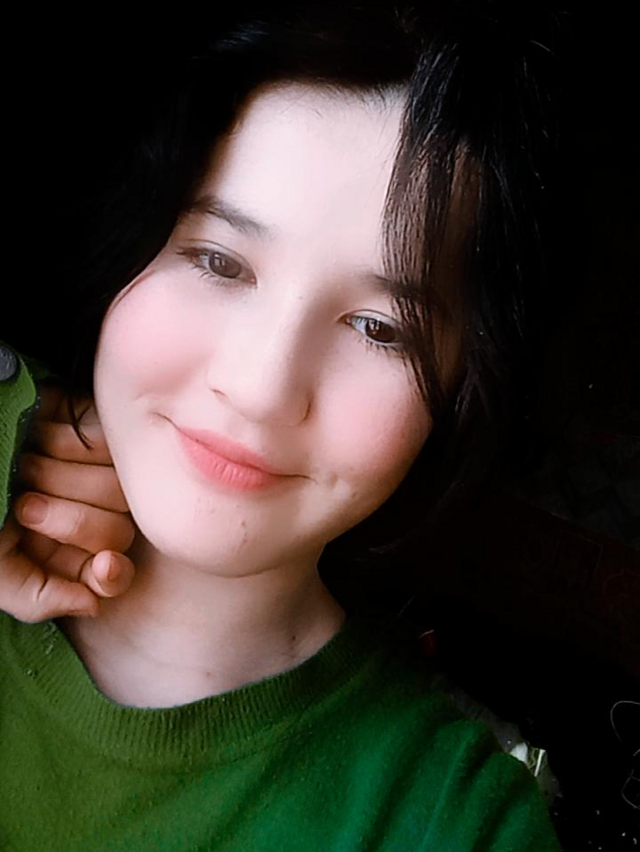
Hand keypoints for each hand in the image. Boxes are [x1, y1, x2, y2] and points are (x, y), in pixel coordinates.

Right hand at [0, 384, 134, 621]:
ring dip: (58, 479)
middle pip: (118, 530)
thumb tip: (92, 603)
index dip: (114, 573)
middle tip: (26, 506)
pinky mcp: (95, 427)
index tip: (103, 565)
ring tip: (23, 469)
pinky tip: (37, 438)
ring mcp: (97, 472)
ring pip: (116, 486)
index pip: (115, 574)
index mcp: (67, 555)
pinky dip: (61, 441)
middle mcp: (89, 515)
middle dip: (71, 522)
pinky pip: (103, 441)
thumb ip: (38, 598)